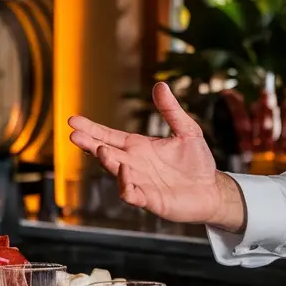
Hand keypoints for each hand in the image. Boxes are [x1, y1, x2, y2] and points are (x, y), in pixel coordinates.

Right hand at [68, 82, 245, 230]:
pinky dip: (126, 185)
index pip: (109, 136)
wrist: (212, 190)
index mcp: (138, 147)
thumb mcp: (186, 130)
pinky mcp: (150, 200)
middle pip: (106, 153)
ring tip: (100, 150)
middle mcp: (134, 164)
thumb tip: (160, 85)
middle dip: (90, 144)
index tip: (73, 120)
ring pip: (116, 172)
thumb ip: (171, 110)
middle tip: (74, 135)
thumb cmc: (197, 161)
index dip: (92, 129)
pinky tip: (124, 172)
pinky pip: (132, 194)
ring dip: (107, 162)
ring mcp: (140, 182)